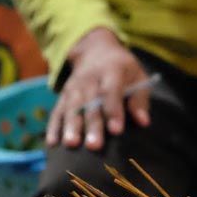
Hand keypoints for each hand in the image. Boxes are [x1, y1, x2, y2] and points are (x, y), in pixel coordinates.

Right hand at [47, 27, 149, 149]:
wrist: (95, 50)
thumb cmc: (123, 70)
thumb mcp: (137, 76)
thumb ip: (140, 99)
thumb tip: (143, 121)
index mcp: (111, 71)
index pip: (111, 91)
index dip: (113, 110)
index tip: (116, 130)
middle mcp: (89, 79)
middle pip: (89, 103)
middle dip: (91, 125)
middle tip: (94, 146)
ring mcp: (74, 87)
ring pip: (71, 107)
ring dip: (70, 127)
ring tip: (72, 144)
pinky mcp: (63, 96)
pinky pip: (57, 111)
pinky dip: (53, 127)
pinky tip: (52, 143)